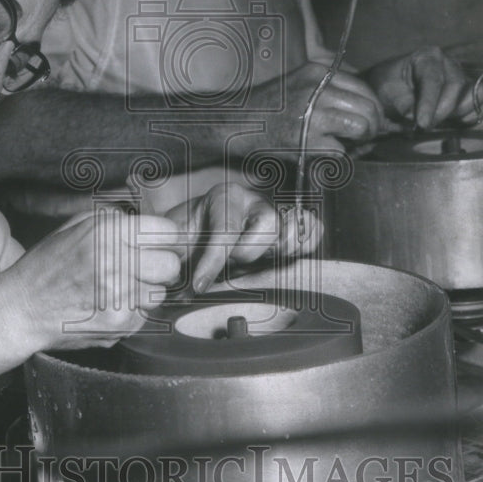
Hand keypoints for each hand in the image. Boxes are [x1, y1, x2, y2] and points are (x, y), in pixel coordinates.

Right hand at [3, 208, 181, 350]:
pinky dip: (130, 313)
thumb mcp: (78, 226)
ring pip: (159, 293)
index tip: (157, 245)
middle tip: (141, 269)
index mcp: (108, 231)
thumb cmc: (49, 264)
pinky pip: (144, 316)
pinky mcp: (119, 324)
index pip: (168, 232)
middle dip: (159, 267)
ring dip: (144, 292)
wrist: (22, 307)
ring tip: (116, 289)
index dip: (164, 239)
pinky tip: (106, 306)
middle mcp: (116, 262)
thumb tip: (152, 223)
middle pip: (171, 265)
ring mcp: (120, 296)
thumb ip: (117, 220)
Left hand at [166, 183, 322, 293]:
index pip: (226, 229)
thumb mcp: (172, 237)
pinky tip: (284, 258)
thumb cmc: (186, 235)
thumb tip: (171, 274)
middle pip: (269, 226)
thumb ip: (171, 248)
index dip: (212, 262)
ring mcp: (275, 213)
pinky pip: (312, 232)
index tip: (199, 285)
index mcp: (224, 196)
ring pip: (292, 232)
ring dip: (275, 254)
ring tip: (255, 264)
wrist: (197, 233)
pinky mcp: (290, 228)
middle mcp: (254, 201)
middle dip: (247, 253)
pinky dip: (304, 246)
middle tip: (230, 264)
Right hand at [245, 62, 386, 153]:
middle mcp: (318, 89)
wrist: (235, 122)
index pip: (364, 87)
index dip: (372, 107)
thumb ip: (330, 87)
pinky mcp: (304, 139)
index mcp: (318, 73)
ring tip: (351, 145)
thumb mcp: (299, 82)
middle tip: (365, 137)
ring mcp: (312, 114)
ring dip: (361, 141)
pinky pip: (340, 151)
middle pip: (368, 107)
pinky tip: (326, 155)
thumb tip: (365, 104)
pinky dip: (337, 158)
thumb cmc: (268, 107)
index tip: (368, 120)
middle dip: (373, 126)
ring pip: (361, 127)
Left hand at [365, 47, 476, 128]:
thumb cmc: (387, 87)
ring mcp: (460, 78)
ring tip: (433, 123)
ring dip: (454, 114)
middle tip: (425, 126)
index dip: (429, 103)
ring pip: (469, 96)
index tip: (422, 123)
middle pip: (456, 86)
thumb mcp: (386, 93)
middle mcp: (448, 64)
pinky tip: (451, 123)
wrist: (390, 91)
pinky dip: (465, 116)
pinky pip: (475, 106)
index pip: (433, 79)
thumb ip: (402, 103)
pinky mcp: (466, 94)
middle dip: (441, 111)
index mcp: (428, 57)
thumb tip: (414, 116)